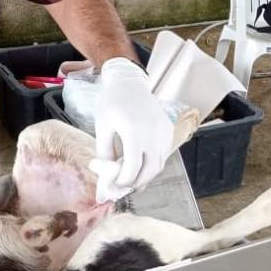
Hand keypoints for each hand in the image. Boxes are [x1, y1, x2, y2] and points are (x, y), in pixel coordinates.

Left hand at [90, 58, 174, 201]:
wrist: (128, 82)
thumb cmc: (112, 102)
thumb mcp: (102, 127)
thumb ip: (105, 153)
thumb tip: (106, 175)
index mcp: (134, 131)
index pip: (133, 166)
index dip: (124, 181)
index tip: (115, 185)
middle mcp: (153, 132)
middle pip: (150, 170)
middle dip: (136, 183)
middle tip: (124, 187)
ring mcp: (164, 131)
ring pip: (159, 165)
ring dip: (146, 176)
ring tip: (132, 178)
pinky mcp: (168, 130)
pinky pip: (163, 154)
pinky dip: (153, 163)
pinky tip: (141, 164)